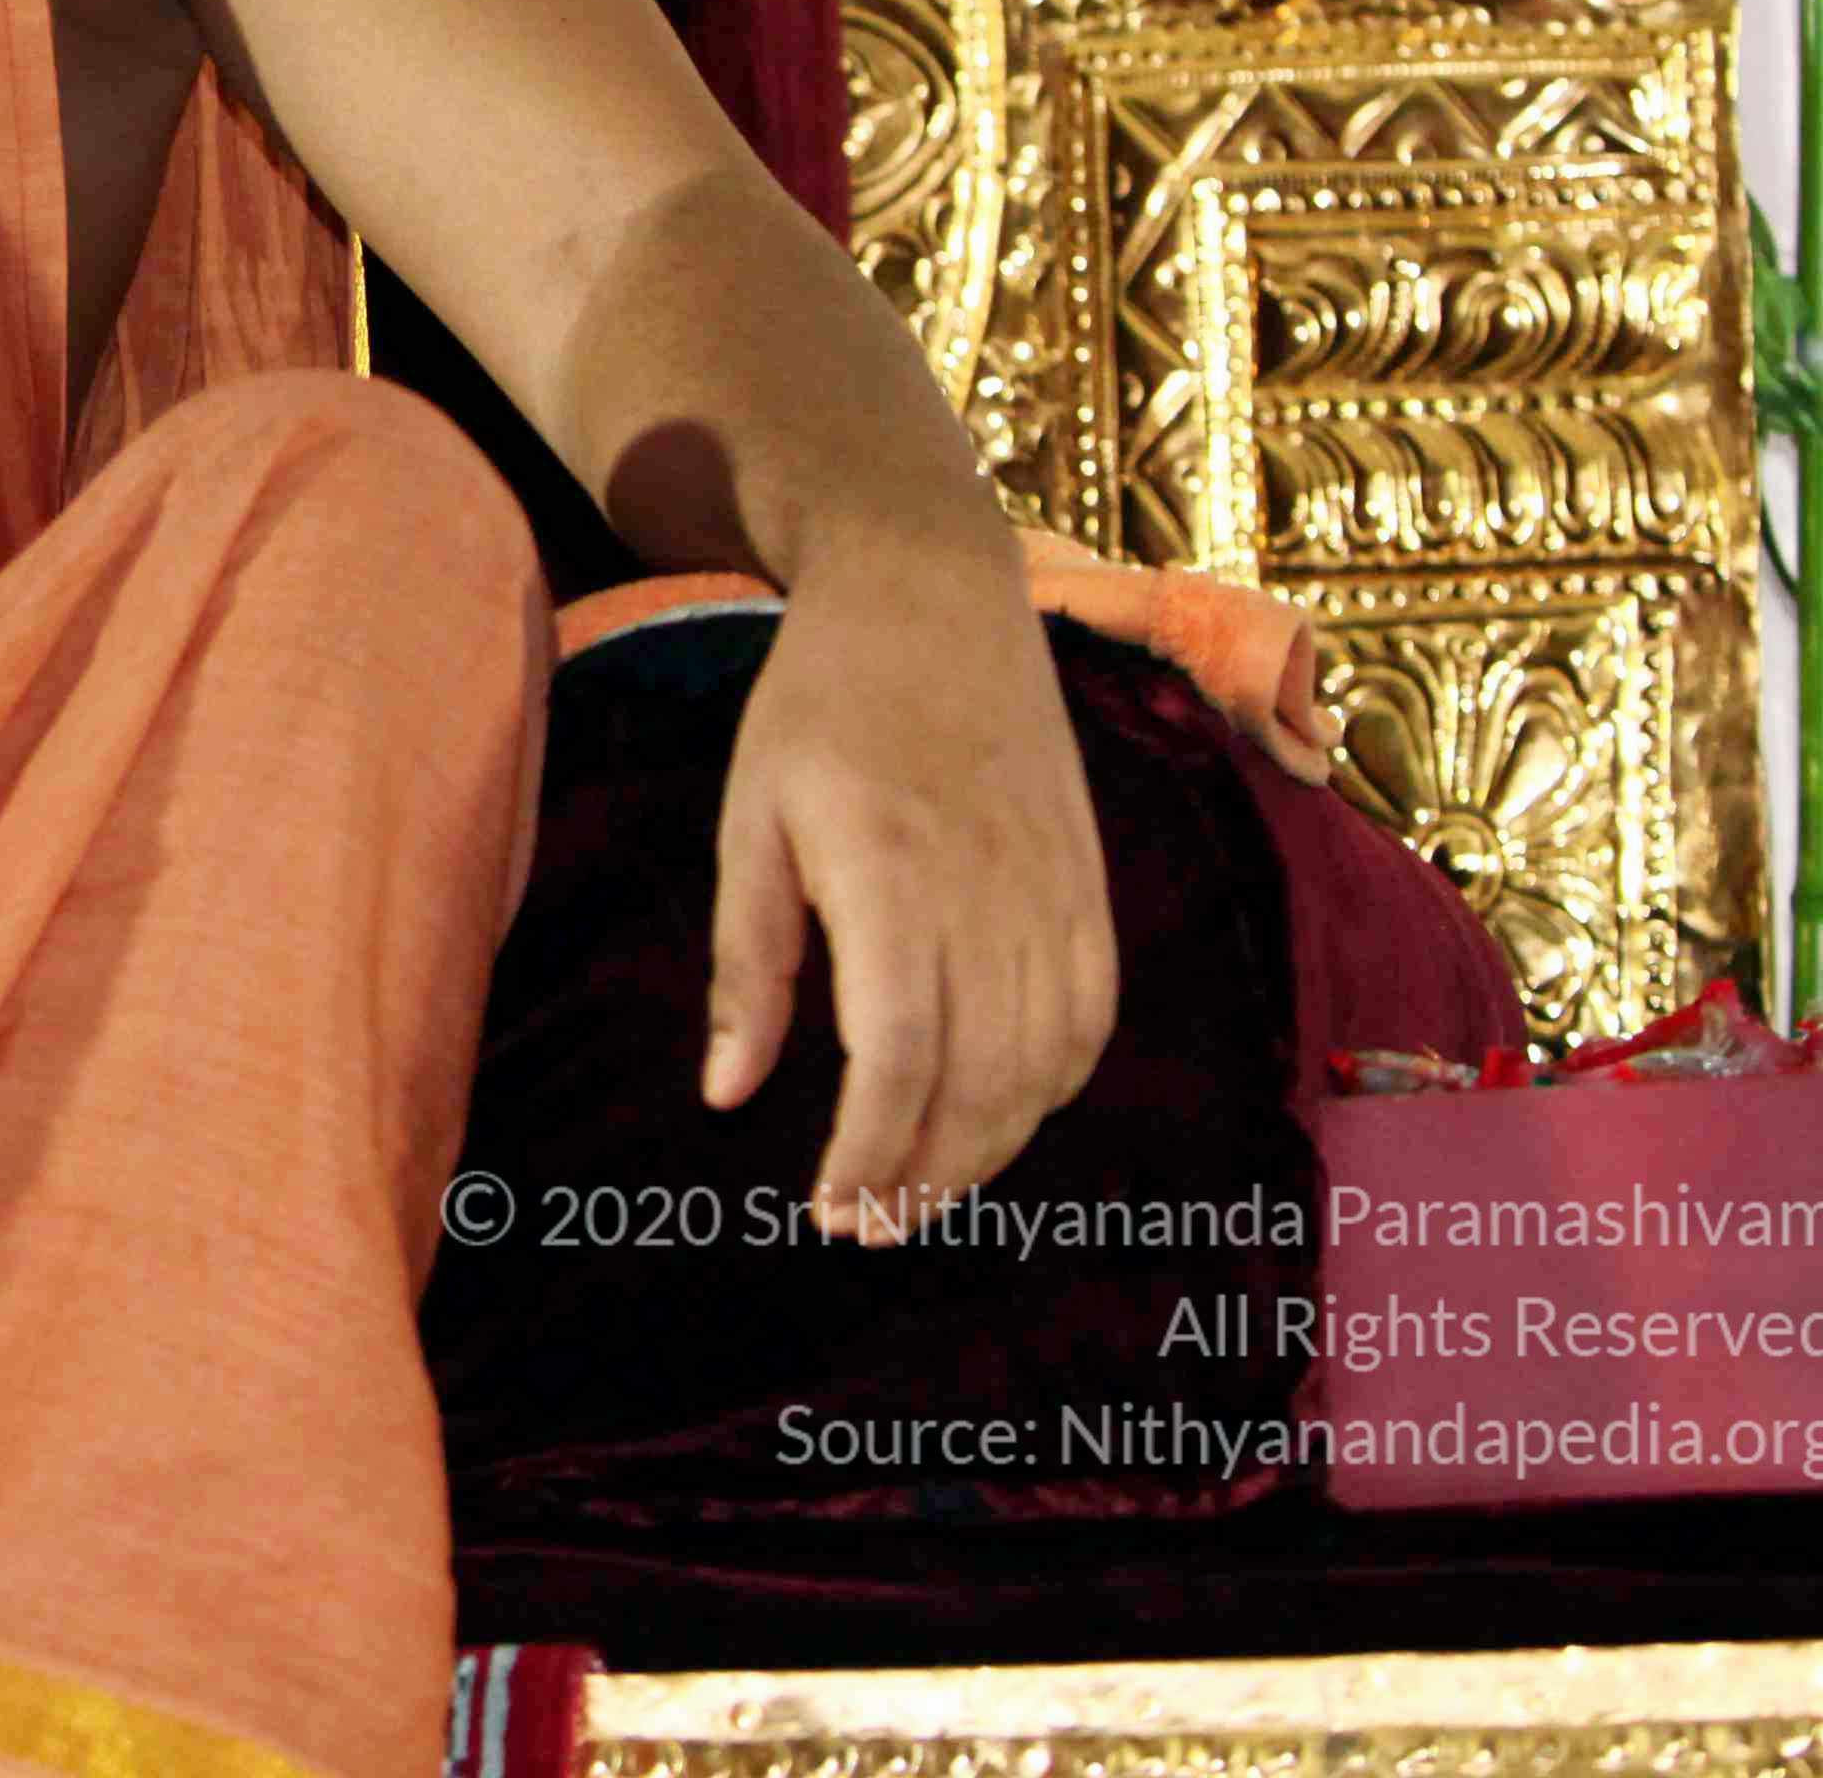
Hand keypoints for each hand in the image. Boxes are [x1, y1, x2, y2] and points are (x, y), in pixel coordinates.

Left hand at [698, 542, 1116, 1241]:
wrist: (934, 596)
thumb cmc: (819, 707)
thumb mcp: (748, 819)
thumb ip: (747, 963)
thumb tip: (730, 1096)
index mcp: (887, 872)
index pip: (895, 1056)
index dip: (869, 1151)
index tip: (828, 1211)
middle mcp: (988, 890)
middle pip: (980, 1083)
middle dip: (924, 1176)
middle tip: (868, 1225)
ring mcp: (1056, 888)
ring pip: (1045, 1068)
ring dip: (988, 1150)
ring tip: (920, 1189)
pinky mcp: (1093, 884)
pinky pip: (1091, 1019)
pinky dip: (1050, 1089)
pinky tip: (997, 1116)